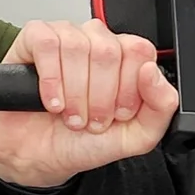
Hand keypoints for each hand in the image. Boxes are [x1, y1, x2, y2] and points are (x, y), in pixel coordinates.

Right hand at [0, 19, 178, 188]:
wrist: (39, 157)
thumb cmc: (84, 142)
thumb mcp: (135, 136)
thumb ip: (160, 107)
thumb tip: (152, 72)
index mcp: (125, 59)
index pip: (139, 51)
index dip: (128, 88)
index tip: (117, 113)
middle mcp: (98, 42)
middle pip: (109, 51)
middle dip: (99, 97)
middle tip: (91, 120)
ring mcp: (66, 37)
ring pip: (78, 47)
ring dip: (74, 93)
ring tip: (70, 114)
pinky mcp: (34, 39)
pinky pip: (47, 45)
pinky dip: (50, 79)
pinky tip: (52, 101)